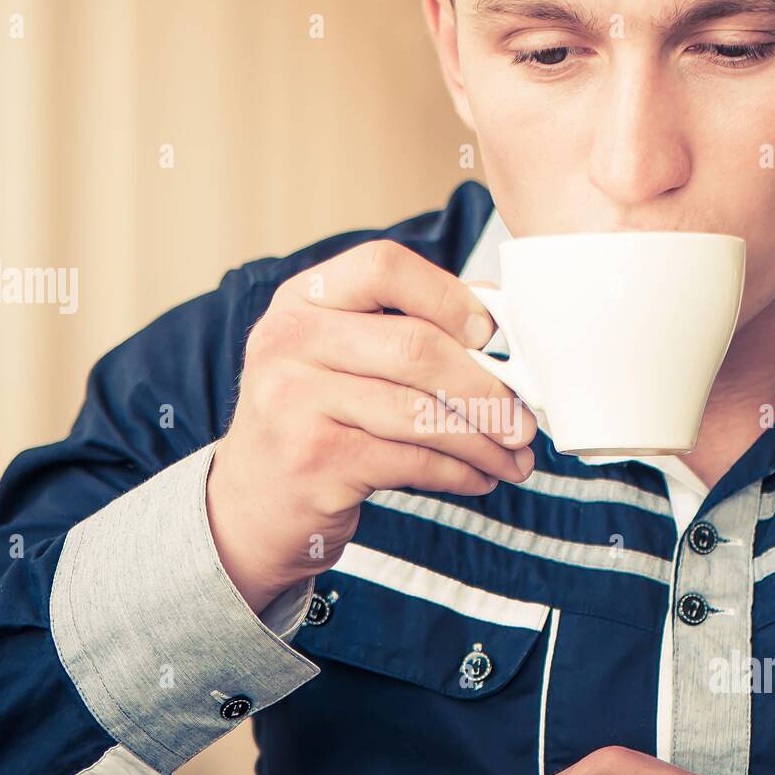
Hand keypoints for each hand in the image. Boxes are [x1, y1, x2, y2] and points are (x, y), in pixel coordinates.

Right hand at [207, 239, 536, 613]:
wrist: (249, 507)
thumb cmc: (315, 422)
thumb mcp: (339, 360)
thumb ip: (404, 327)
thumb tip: (501, 317)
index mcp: (304, 300)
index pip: (384, 267)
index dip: (449, 296)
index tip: (493, 334)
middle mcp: (289, 341)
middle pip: (414, 348)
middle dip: (486, 388)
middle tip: (525, 419)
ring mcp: (294, 402)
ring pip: (419, 413)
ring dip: (483, 440)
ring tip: (516, 458)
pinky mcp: (313, 461)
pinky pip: (411, 460)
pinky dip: (459, 472)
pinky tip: (481, 478)